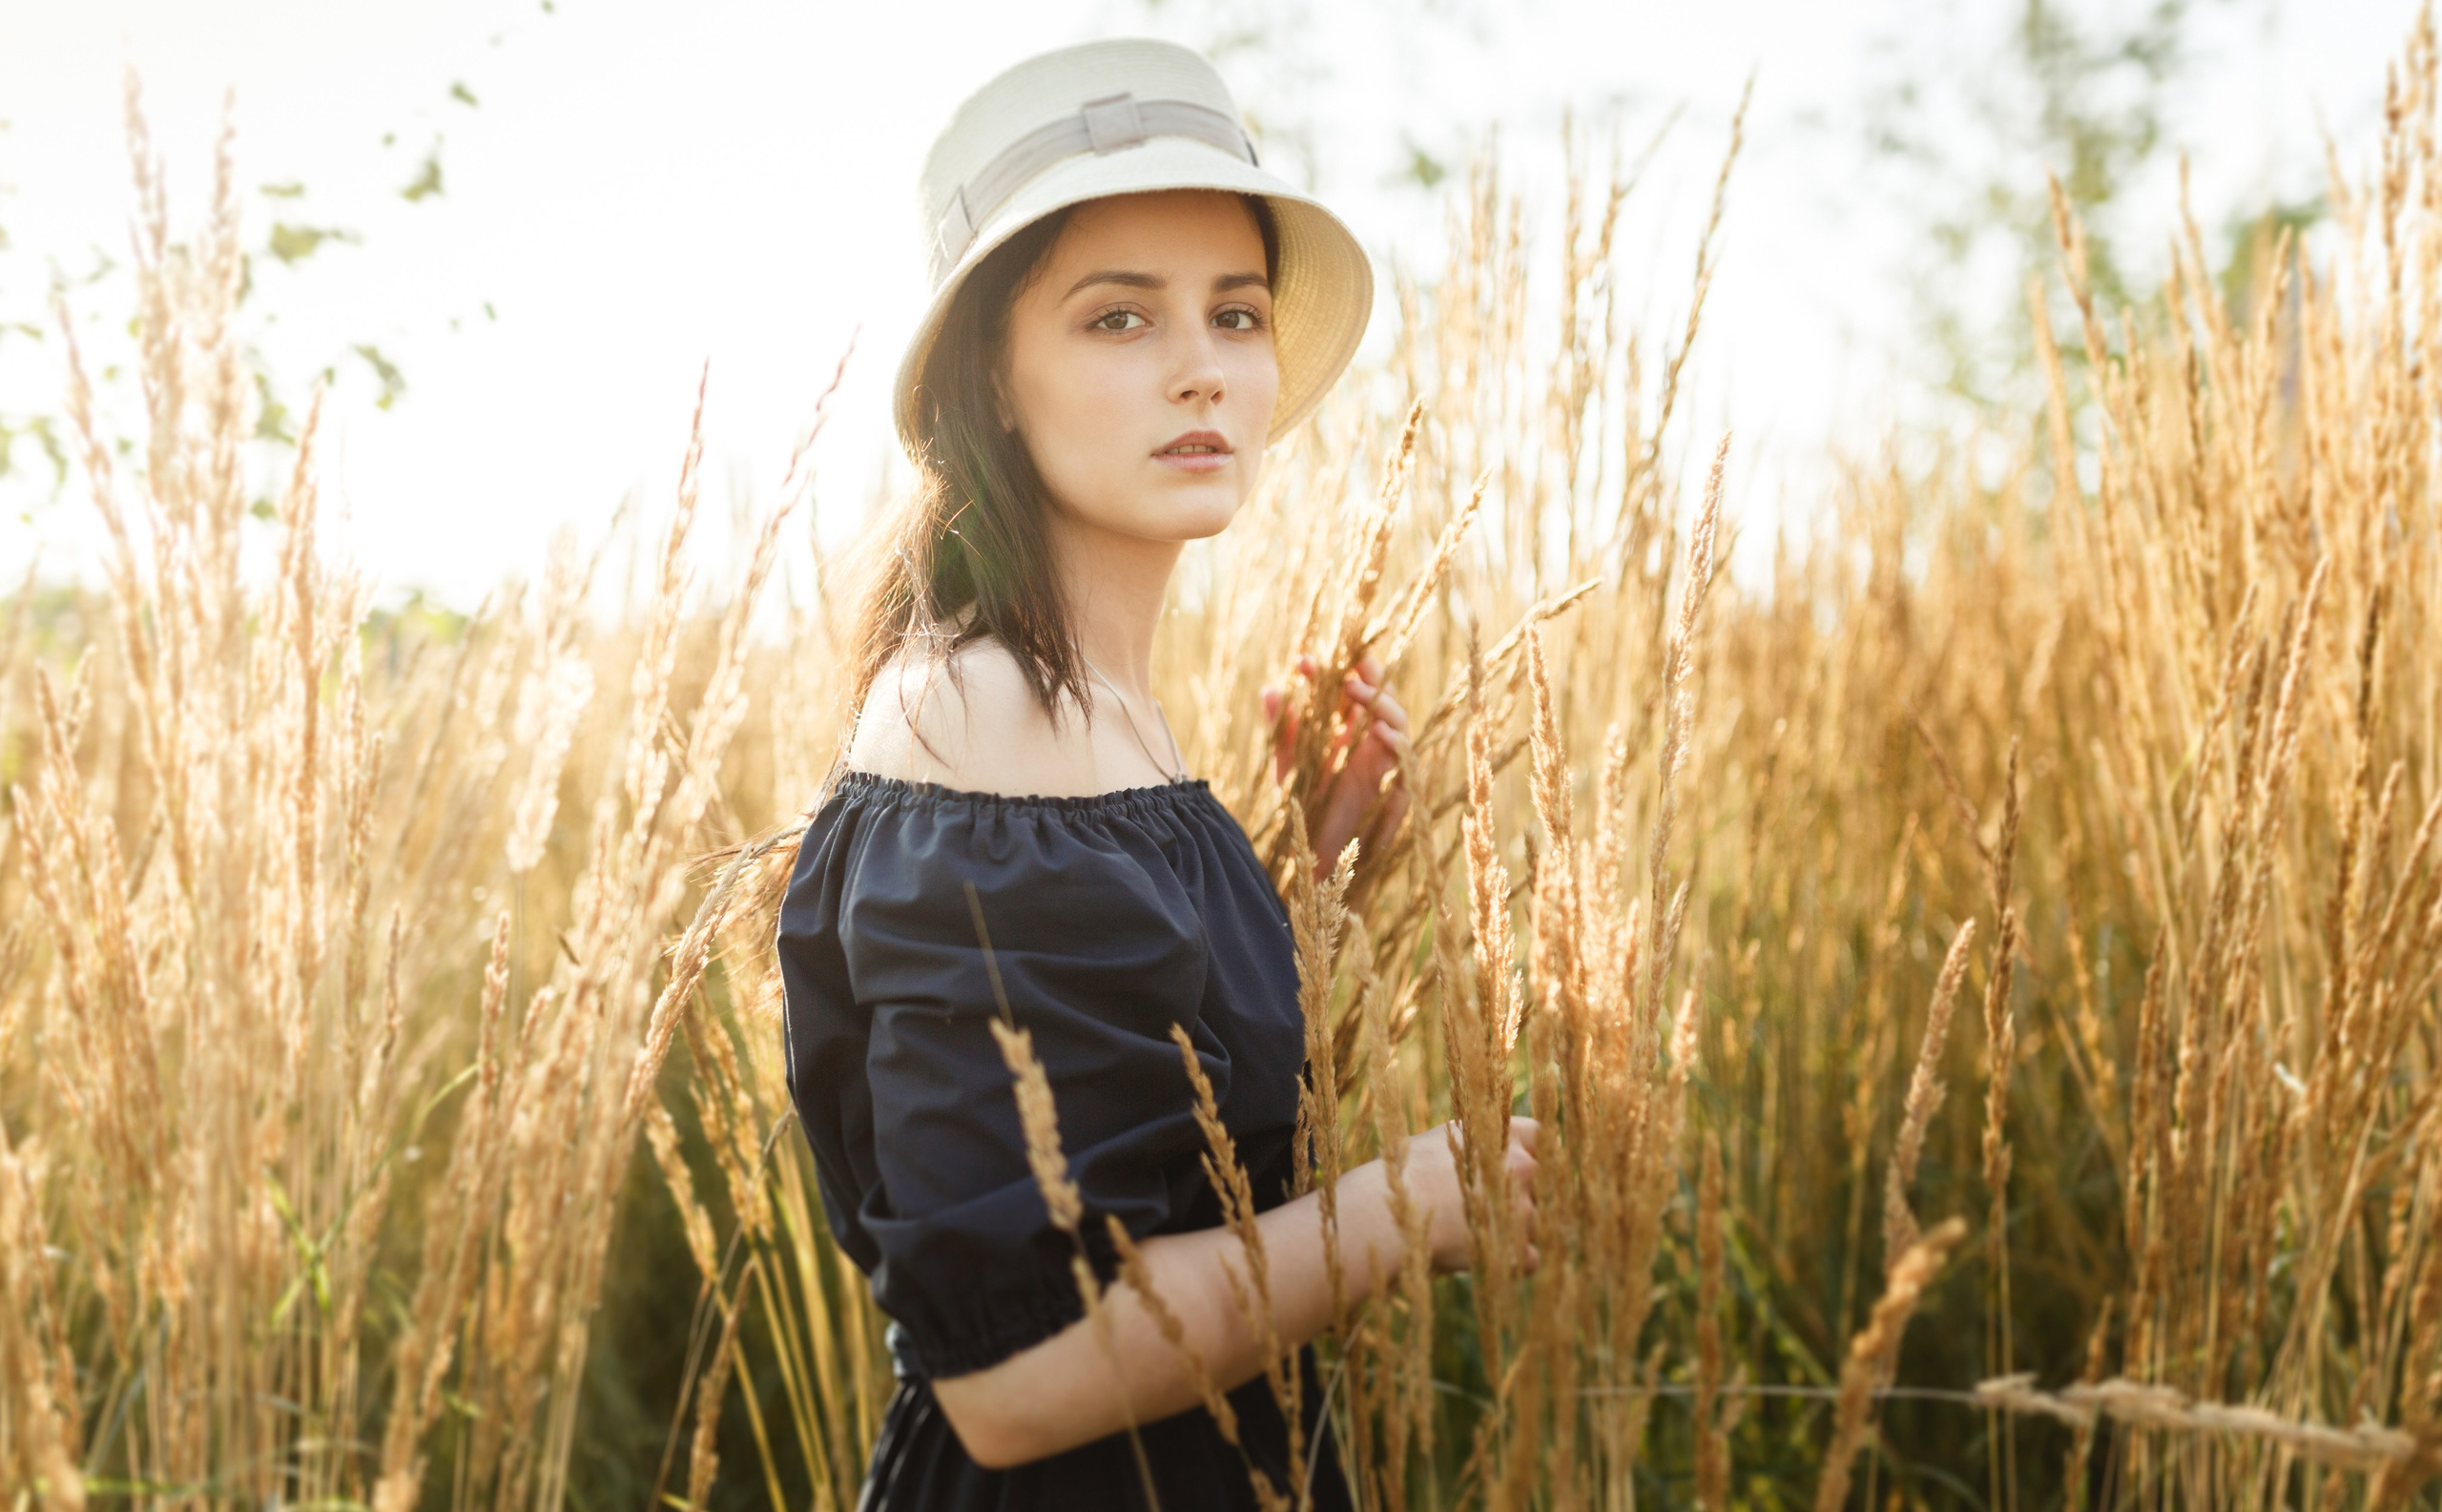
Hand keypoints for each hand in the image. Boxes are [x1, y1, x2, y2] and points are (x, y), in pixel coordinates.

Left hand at [1260, 651, 1413, 873]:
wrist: (1313, 852)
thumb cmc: (1304, 804)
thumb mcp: (1287, 761)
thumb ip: (1281, 727)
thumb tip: (1271, 689)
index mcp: (1347, 730)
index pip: (1348, 689)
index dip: (1330, 672)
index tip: (1303, 662)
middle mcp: (1369, 742)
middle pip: (1383, 697)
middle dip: (1370, 675)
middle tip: (1349, 663)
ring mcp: (1384, 762)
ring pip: (1399, 722)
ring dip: (1382, 703)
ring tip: (1354, 689)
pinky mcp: (1394, 786)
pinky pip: (1404, 760)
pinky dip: (1395, 742)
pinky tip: (1378, 731)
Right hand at [1384, 1116, 1540, 1274]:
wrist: (1389, 1212)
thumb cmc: (1406, 1174)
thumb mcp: (1443, 1141)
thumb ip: (1476, 1142)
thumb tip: (1486, 1148)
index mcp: (1504, 1135)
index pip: (1542, 1137)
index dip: (1534, 1153)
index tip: (1521, 1168)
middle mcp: (1522, 1168)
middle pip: (1542, 1183)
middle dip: (1523, 1196)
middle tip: (1487, 1208)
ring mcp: (1523, 1210)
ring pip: (1535, 1223)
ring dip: (1512, 1231)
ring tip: (1471, 1233)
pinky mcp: (1516, 1249)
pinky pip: (1530, 1258)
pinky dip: (1511, 1262)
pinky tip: (1481, 1256)